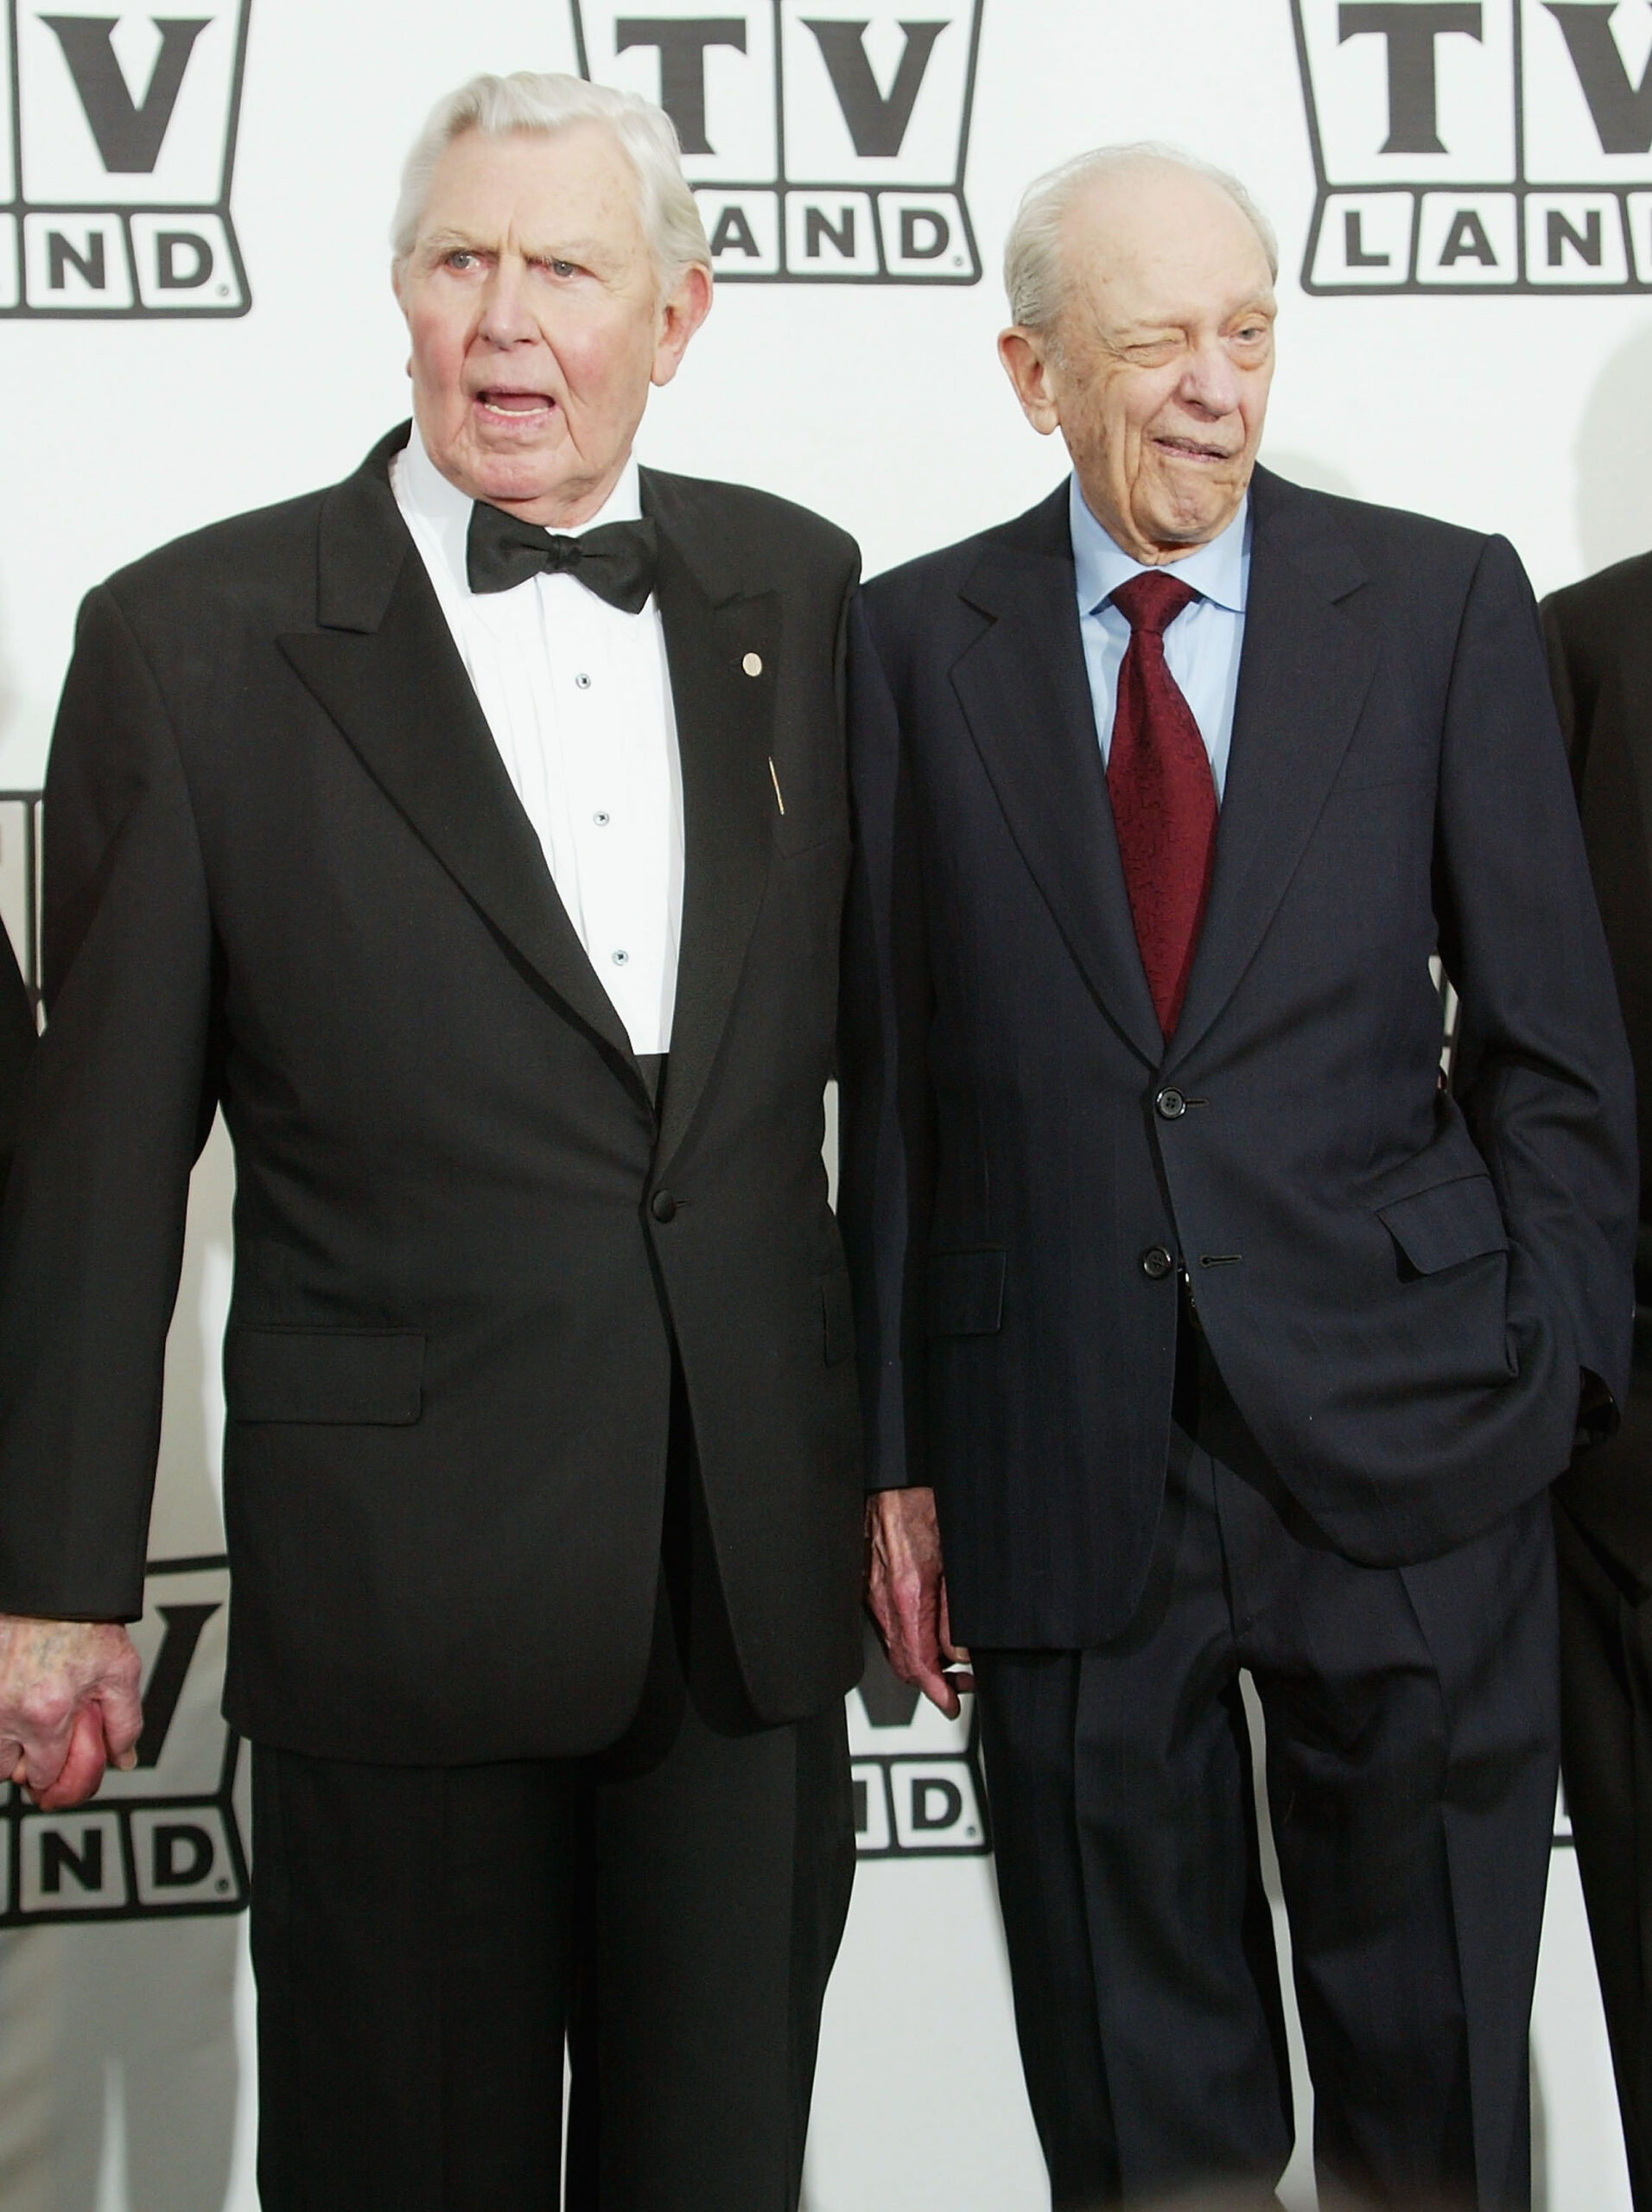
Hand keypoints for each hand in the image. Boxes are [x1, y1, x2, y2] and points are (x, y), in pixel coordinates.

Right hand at [0, 1616, 142, 1809]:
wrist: (52, 1586)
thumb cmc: (83, 1622)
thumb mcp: (120, 1670)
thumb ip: (124, 1721)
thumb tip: (123, 1758)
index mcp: (47, 1712)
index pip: (43, 1774)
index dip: (55, 1772)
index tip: (59, 1762)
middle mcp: (7, 1710)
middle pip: (6, 1769)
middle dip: (24, 1761)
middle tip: (41, 1739)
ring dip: (6, 1743)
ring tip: (26, 1720)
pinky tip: (13, 1700)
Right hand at [865, 1486, 972, 1718]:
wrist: (893, 1476)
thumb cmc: (924, 1504)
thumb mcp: (956, 1559)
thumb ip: (955, 1611)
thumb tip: (962, 1652)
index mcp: (909, 1592)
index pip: (918, 1662)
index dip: (937, 1691)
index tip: (951, 1704)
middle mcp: (884, 1597)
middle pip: (903, 1663)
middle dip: (932, 1684)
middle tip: (961, 1686)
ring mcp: (871, 1591)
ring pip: (893, 1646)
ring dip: (920, 1662)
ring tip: (951, 1662)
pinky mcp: (867, 1582)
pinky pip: (886, 1624)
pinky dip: (906, 1640)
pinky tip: (926, 1632)